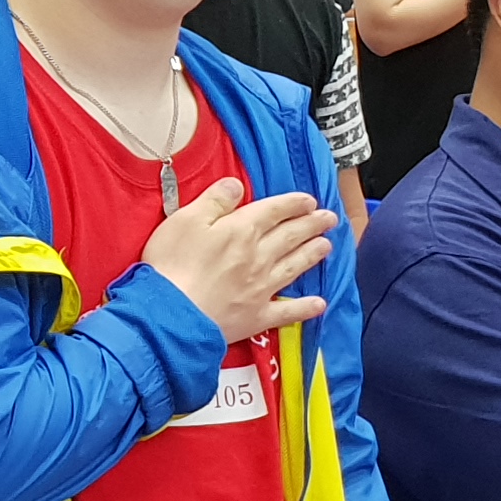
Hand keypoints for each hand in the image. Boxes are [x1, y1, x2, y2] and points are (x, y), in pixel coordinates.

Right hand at [136, 180, 337, 344]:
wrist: (171, 315)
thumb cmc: (171, 265)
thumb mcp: (185, 220)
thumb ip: (214, 200)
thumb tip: (237, 185)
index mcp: (241, 231)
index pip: (273, 211)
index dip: (293, 204)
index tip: (309, 200)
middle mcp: (258, 257)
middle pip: (290, 236)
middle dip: (312, 225)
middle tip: (330, 218)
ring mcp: (261, 288)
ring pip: (294, 267)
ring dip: (312, 255)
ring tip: (327, 246)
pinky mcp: (257, 316)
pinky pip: (288, 312)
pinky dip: (305, 308)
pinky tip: (319, 304)